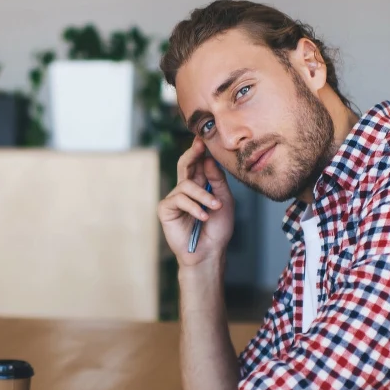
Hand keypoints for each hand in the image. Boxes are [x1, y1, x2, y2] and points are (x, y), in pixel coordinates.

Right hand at [158, 138, 234, 266]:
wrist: (209, 252)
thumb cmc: (218, 229)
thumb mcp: (224, 201)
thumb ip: (217, 180)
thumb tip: (208, 159)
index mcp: (200, 185)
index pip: (198, 163)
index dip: (199, 150)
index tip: (204, 137)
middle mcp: (186, 189)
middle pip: (185, 165)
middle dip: (192, 154)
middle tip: (200, 145)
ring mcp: (175, 198)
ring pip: (187, 184)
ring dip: (204, 195)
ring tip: (215, 207)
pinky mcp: (166, 209)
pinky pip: (179, 198)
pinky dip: (194, 207)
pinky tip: (203, 216)